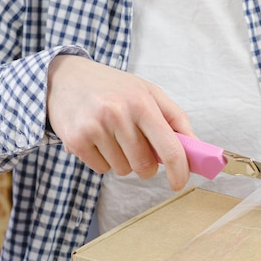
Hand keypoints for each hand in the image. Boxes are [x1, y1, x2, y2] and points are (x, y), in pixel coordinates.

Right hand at [46, 55, 191, 190]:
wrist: (64, 77)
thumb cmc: (114, 88)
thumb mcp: (148, 92)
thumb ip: (176, 119)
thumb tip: (196, 148)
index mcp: (142, 102)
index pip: (170, 149)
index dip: (179, 171)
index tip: (180, 183)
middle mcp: (118, 114)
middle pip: (145, 166)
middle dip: (147, 165)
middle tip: (138, 148)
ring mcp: (94, 128)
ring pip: (123, 170)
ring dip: (123, 161)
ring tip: (112, 136)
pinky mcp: (75, 140)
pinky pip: (102, 170)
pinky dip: (103, 161)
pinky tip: (96, 139)